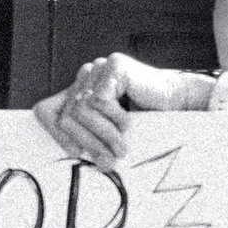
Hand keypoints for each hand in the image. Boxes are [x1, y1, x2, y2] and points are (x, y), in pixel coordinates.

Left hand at [34, 53, 192, 168]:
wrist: (178, 103)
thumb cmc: (146, 119)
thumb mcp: (110, 131)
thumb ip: (90, 135)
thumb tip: (70, 154)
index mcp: (81, 89)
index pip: (49, 110)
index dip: (57, 134)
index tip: (75, 154)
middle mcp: (87, 75)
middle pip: (67, 114)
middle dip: (87, 141)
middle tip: (107, 161)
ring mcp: (99, 68)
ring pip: (82, 109)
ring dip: (103, 134)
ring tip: (122, 148)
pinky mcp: (114, 66)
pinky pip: (101, 100)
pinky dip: (115, 119)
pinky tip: (130, 125)